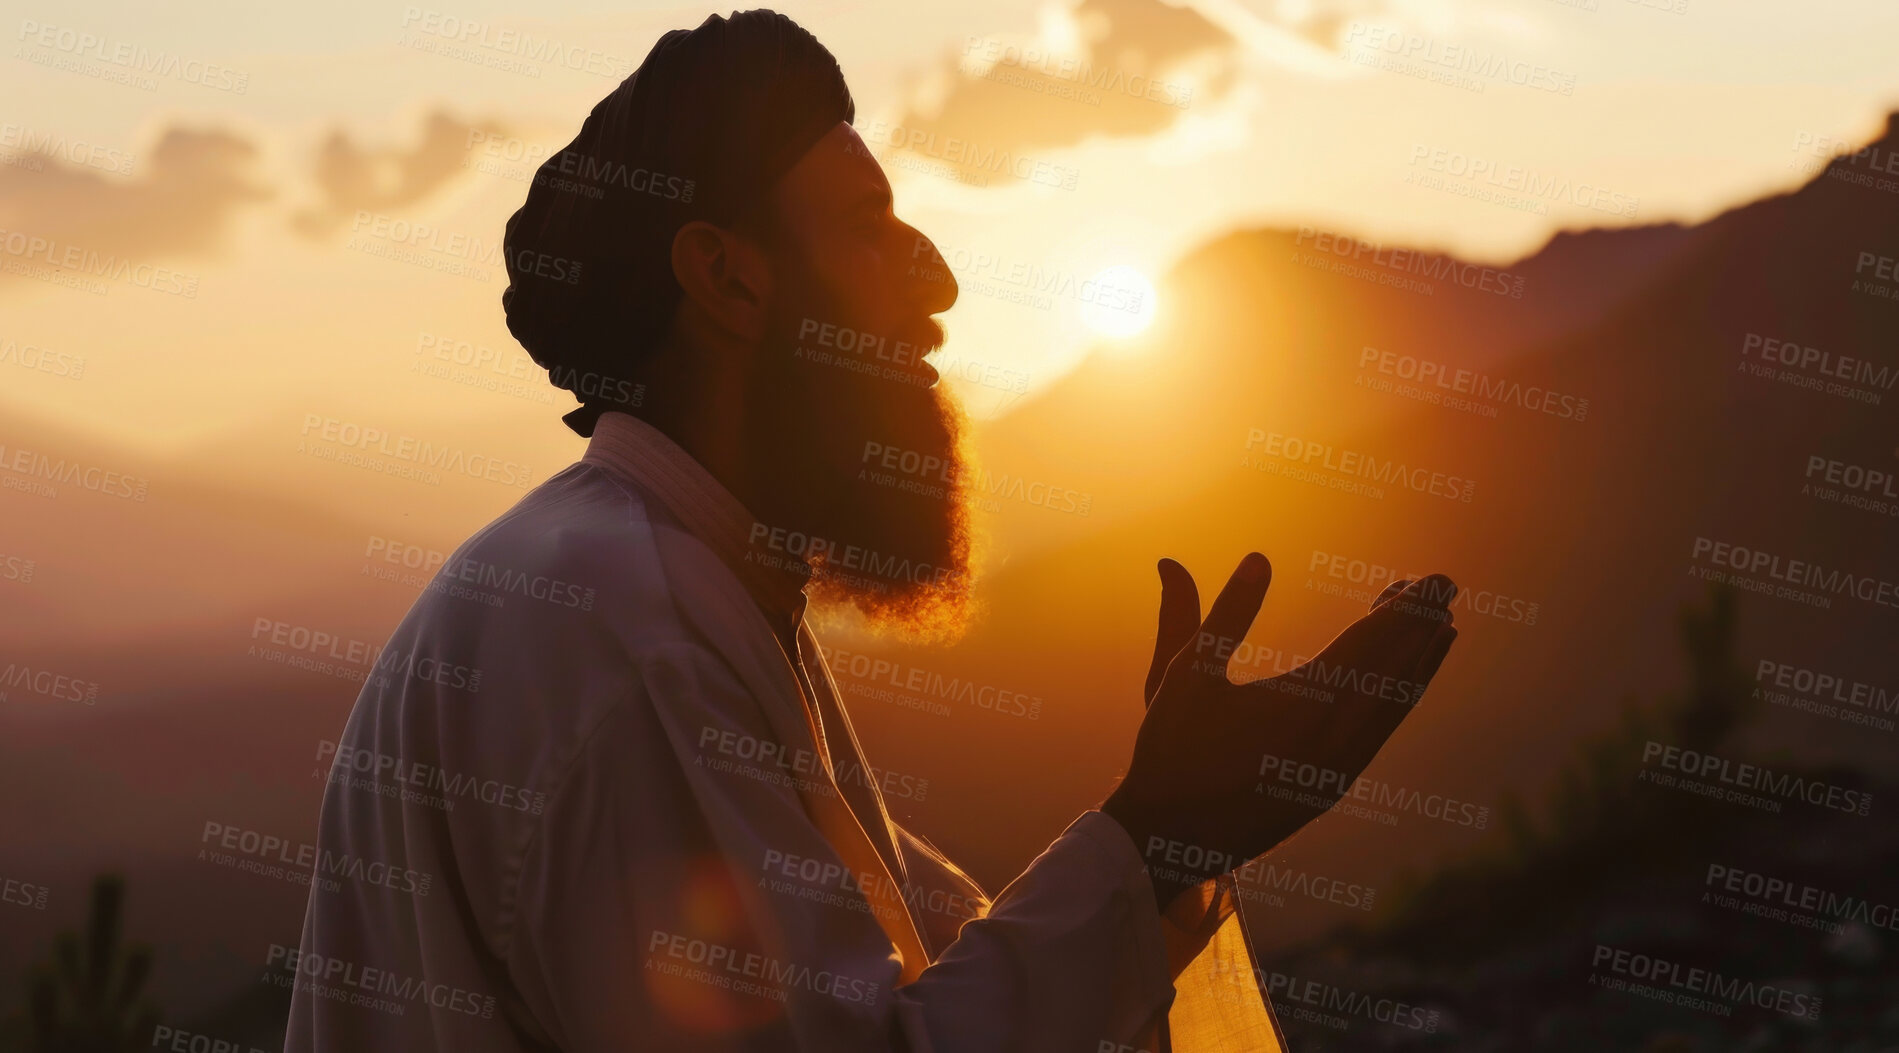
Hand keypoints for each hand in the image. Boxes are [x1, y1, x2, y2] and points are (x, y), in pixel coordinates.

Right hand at [1102, 553, 1457, 910]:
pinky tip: (1405, 685)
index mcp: (1303, 704)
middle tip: (1444, 585)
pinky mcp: (1333, 789)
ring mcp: (1339, 770)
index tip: (1433, 577)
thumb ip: (1227, 613)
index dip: (1406, 608)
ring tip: (1441, 626)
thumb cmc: (1169, 750)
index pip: (1372, 644)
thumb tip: (1258, 559)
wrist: (1168, 840)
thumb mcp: (1186, 672)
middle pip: (1396, 671)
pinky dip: (1400, 702)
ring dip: (1418, 663)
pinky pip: (1380, 735)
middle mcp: (1334, 739)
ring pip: (1395, 708)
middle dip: (1421, 625)